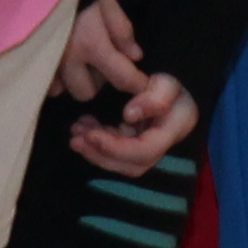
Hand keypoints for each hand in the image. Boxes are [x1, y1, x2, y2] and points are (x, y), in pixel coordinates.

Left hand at [57, 0, 197, 175]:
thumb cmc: (171, 81)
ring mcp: (146, 147)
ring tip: (75, 132)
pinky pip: (114, 150)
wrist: (172, 83)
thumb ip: (154, 98)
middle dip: (100, 155)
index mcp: (171, 132)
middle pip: (131, 165)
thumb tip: (129, 116)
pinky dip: (96, 142)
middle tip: (75, 139)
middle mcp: (160, 147)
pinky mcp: (134, 143)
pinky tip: (83, 127)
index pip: (144, 151)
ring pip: (120, 162)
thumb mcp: (166, 83)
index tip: (91, 135)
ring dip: (94, 151)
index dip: (116, 148)